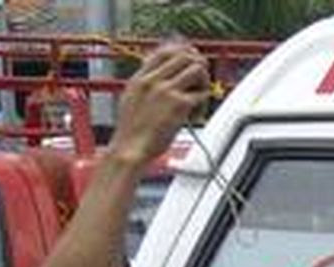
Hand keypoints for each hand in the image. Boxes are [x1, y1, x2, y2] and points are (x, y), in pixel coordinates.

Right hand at [107, 43, 210, 169]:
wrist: (130, 148)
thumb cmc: (131, 132)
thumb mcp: (131, 99)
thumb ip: (144, 85)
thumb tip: (156, 77)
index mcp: (140, 78)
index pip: (165, 52)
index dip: (182, 54)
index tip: (190, 62)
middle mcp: (153, 80)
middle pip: (185, 56)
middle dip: (197, 66)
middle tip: (200, 81)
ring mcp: (167, 91)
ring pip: (197, 69)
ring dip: (204, 82)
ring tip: (198, 99)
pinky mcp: (180, 105)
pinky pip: (202, 94)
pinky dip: (204, 104)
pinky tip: (195, 115)